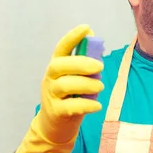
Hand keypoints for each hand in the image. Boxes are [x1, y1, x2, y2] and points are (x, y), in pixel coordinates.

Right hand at [38, 24, 103, 143]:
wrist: (56, 125)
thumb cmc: (70, 95)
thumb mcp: (76, 77)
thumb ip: (84, 60)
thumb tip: (95, 38)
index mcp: (57, 65)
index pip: (61, 48)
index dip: (72, 37)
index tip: (86, 27)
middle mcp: (51, 78)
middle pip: (60, 65)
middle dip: (81, 63)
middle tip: (100, 67)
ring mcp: (51, 95)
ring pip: (64, 85)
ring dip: (86, 84)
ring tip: (101, 87)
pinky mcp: (56, 112)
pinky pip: (69, 106)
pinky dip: (86, 105)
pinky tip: (97, 105)